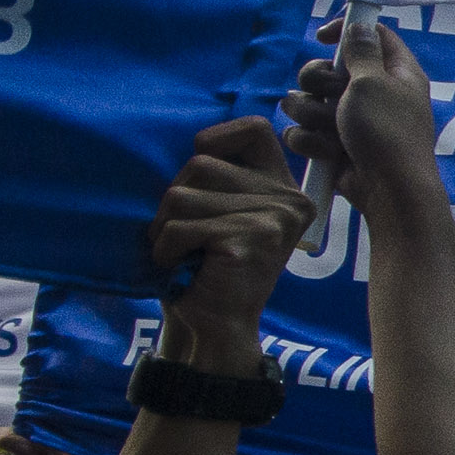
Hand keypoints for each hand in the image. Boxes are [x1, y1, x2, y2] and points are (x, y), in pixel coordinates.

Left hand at [146, 120, 314, 368]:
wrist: (214, 325)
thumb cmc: (207, 266)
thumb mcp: (221, 211)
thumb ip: (221, 177)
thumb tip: (193, 142)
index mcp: (286, 190)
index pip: (255, 129)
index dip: (217, 139)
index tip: (200, 173)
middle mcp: (289, 201)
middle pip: (200, 164)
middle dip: (174, 199)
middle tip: (181, 235)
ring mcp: (274, 219)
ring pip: (182, 193)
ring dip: (164, 227)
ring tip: (179, 252)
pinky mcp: (250, 239)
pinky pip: (181, 226)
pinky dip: (165, 248)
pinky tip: (179, 267)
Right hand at [282, 16, 440, 214]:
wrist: (387, 190)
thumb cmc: (386, 132)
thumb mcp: (374, 82)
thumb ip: (362, 51)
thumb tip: (360, 25)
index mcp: (394, 72)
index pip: (370, 35)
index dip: (344, 30)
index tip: (322, 37)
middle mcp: (372, 93)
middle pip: (325, 68)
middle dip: (317, 81)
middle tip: (331, 95)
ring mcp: (350, 120)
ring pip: (306, 101)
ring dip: (311, 114)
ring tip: (331, 129)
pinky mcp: (332, 144)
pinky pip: (303, 131)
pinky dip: (311, 142)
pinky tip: (328, 152)